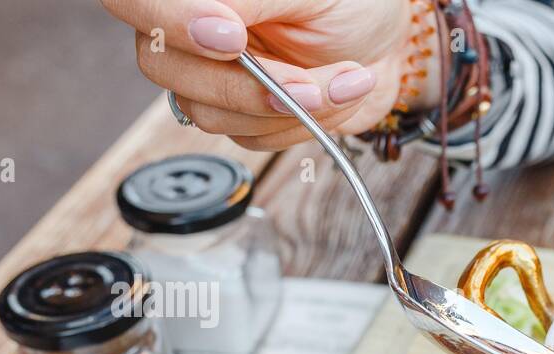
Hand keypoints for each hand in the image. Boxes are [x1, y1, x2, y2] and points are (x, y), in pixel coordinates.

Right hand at [103, 0, 414, 149]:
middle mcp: (187, 27)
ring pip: (206, 113)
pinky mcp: (242, 114)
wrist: (391, 41)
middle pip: (162, 66)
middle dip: (247, 83)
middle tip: (307, 80)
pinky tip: (336, 93)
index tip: (233, 36)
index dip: (171, 21)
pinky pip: (250, 138)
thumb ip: (253, 0)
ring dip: (285, 107)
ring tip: (344, 78)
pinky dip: (302, 124)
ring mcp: (211, 75)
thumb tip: (211, 22)